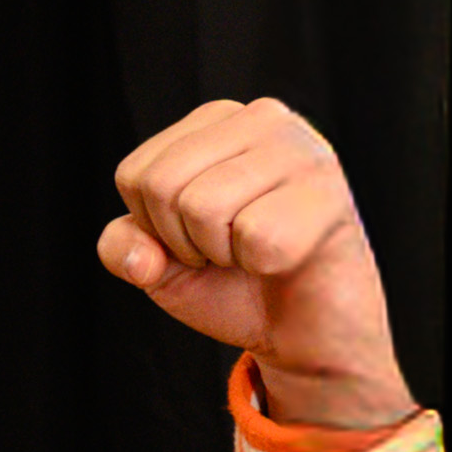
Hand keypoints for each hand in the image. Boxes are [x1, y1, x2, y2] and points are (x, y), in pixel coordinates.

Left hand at [99, 96, 414, 425]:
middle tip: (229, 252)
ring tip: (257, 251)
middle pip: (161, 186)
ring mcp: (300, 150)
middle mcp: (261, 118)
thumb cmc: (236, 286)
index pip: (134, 175)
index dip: (154, 230)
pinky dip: (262, 265)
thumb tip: (143, 258)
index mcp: (217, 120)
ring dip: (222, 254)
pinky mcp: (327, 193)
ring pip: (203, 208)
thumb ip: (124, 247)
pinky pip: (254, 237)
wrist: (306, 333)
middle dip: (183, 243)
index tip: (199, 239)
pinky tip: (288, 257)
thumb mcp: (162, 263)